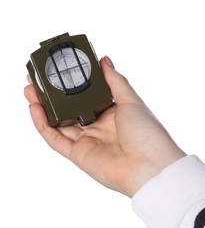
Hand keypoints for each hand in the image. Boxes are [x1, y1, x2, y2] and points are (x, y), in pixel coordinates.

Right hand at [24, 56, 185, 196]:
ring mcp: (88, 142)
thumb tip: (105, 60)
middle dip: (53, 96)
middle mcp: (99, 127)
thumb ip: (115, 81)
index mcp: (112, 114)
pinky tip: (36, 109)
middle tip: (39, 80)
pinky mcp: (79, 155)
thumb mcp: (131, 100)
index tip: (60, 71)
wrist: (150, 167)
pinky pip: (56, 140)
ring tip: (31, 90)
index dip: (72, 86)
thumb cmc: (147, 134)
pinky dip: (43, 125)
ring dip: (44, 108)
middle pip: (70, 110)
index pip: (87, 97)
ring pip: (60, 123)